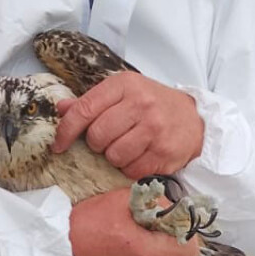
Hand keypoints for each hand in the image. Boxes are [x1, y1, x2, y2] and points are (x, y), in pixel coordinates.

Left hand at [53, 72, 204, 178]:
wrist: (195, 119)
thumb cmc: (154, 105)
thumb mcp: (124, 93)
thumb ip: (92, 102)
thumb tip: (61, 109)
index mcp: (125, 85)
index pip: (84, 109)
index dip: (66, 131)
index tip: (59, 145)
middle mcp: (141, 104)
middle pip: (97, 136)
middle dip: (97, 144)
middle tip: (110, 140)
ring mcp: (154, 129)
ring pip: (113, 156)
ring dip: (114, 158)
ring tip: (127, 147)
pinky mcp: (164, 152)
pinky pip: (131, 170)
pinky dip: (130, 168)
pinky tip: (140, 156)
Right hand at [68, 189, 199, 255]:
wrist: (56, 245)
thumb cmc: (87, 221)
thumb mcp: (123, 199)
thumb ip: (153, 201)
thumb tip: (170, 206)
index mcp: (149, 254)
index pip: (189, 249)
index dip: (184, 232)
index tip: (171, 220)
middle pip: (172, 254)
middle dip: (164, 236)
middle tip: (145, 220)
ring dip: (149, 245)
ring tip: (127, 231)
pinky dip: (136, 254)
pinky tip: (117, 242)